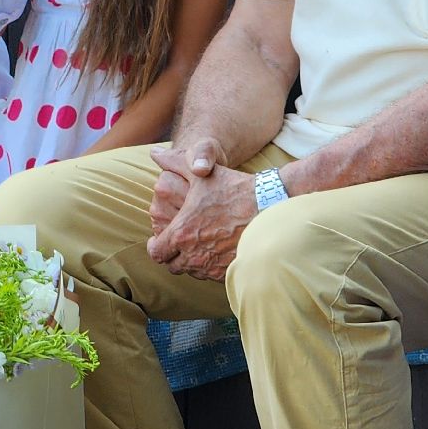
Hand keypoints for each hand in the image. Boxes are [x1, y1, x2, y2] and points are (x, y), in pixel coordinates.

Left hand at [145, 145, 255, 280]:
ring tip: (198, 246)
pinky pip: (212, 276)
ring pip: (192, 272)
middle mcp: (194, 255)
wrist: (272, 210)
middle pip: (172, 265)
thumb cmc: (236, 191)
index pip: (156, 252)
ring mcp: (212, 267)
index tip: (160, 240)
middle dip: (173, 255)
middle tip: (179, 243)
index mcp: (182, 233)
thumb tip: (155, 152)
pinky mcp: (229, 272)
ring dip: (191, 261)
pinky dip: (210, 267)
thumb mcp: (203, 174)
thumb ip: (175, 163)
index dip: (156, 246)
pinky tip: (217, 251)